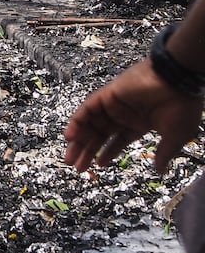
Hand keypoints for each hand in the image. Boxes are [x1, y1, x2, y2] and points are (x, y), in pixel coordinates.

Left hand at [64, 58, 203, 173]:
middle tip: (76, 167)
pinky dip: (77, 122)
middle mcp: (124, 114)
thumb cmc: (182, 106)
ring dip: (79, 140)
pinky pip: (87, 109)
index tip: (97, 165)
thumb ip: (164, 153)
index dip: (106, 153)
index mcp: (140, 124)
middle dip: (87, 151)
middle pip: (100, 135)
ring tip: (70, 159)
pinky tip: (70, 137)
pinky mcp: (107, 95)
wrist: (180, 81)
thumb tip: (160, 170)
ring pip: (90, 124)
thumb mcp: (175, 137)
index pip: (117, 141)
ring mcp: (114, 104)